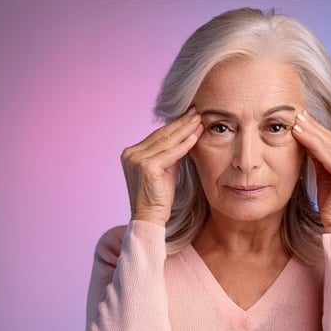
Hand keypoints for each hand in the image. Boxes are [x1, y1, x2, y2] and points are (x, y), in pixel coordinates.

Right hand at [120, 108, 202, 224]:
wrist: (150, 219)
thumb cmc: (158, 198)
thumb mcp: (164, 170)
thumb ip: (170, 154)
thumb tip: (185, 136)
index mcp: (131, 153)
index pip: (157, 135)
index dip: (175, 125)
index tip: (190, 116)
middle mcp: (131, 154)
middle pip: (162, 135)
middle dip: (181, 123)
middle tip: (197, 112)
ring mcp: (136, 159)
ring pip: (167, 141)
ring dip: (185, 130)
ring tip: (199, 120)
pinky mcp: (147, 167)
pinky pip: (170, 153)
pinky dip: (184, 145)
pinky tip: (195, 136)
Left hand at [291, 110, 330, 231]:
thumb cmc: (329, 203)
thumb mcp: (323, 173)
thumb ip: (318, 155)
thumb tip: (305, 133)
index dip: (316, 129)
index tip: (300, 117)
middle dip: (312, 127)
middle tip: (296, 114)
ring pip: (328, 146)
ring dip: (310, 132)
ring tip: (296, 122)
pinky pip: (327, 156)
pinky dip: (312, 144)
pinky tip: (300, 136)